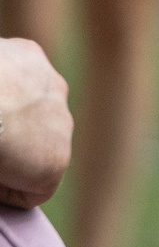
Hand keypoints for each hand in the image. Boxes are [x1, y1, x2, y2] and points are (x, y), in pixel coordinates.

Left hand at [0, 38, 70, 209]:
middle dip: (11, 146)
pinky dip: (2, 79)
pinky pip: (19, 73)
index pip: (32, 191)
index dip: (5, 188)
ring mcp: (51, 87)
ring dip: (8, 111)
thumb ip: (2, 176)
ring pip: (30, 104)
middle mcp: (63, 125)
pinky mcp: (32, 55)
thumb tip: (0, 169)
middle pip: (35, 143)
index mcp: (51, 165)